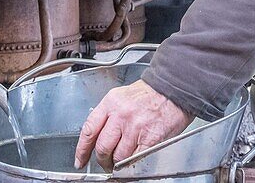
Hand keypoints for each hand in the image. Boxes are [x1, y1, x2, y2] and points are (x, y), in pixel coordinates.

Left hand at [74, 80, 192, 170]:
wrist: (174, 89)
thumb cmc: (150, 93)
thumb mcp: (122, 96)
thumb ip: (108, 114)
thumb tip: (98, 136)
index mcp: (111, 102)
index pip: (89, 130)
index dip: (82, 150)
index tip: (80, 160)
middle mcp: (121, 114)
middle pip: (102, 147)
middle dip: (102, 160)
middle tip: (105, 163)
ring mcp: (135, 127)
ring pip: (118, 156)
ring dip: (118, 164)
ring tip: (122, 162)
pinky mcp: (150, 138)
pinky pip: (135, 158)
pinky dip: (132, 163)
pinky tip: (133, 160)